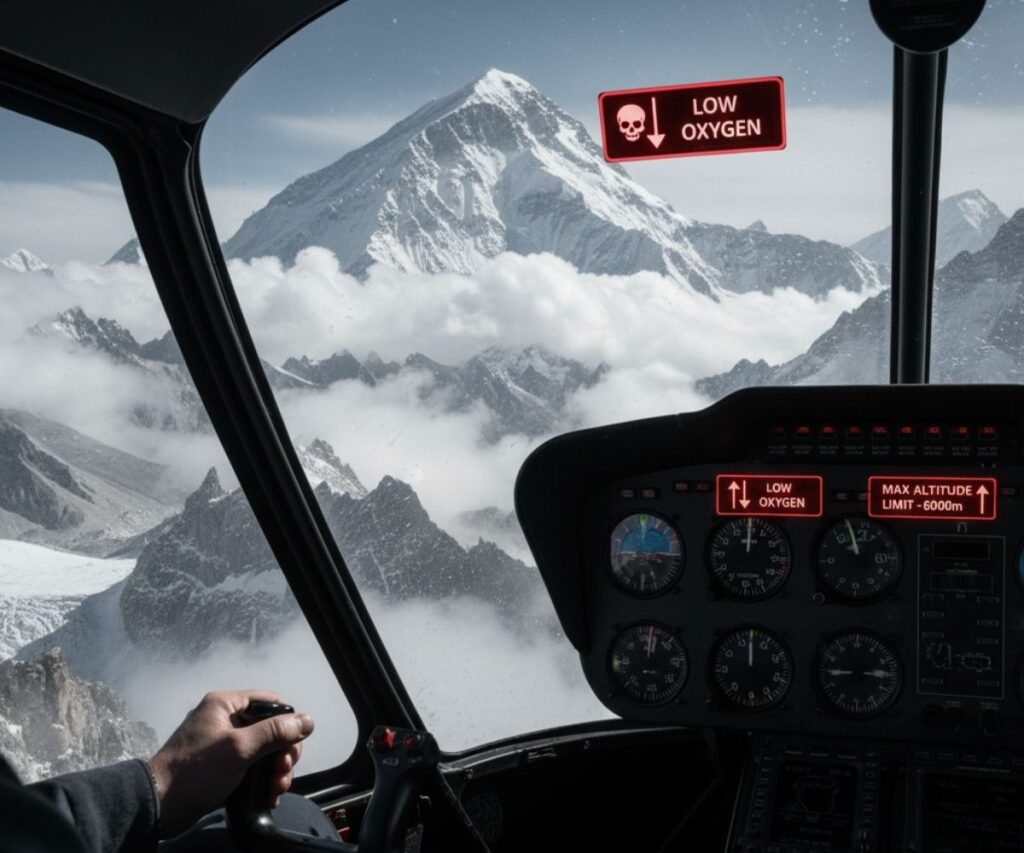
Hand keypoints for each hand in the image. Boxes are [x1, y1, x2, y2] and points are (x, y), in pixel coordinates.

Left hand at [147, 689, 314, 837]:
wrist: (157, 807)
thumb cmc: (195, 772)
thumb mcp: (240, 748)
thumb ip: (275, 732)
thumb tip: (308, 720)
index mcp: (226, 704)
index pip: (271, 702)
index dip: (287, 722)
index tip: (292, 745)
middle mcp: (225, 720)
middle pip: (270, 728)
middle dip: (283, 752)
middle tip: (283, 772)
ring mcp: (222, 744)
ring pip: (263, 750)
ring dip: (275, 770)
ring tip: (275, 789)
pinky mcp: (220, 766)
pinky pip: (251, 766)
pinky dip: (262, 780)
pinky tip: (267, 795)